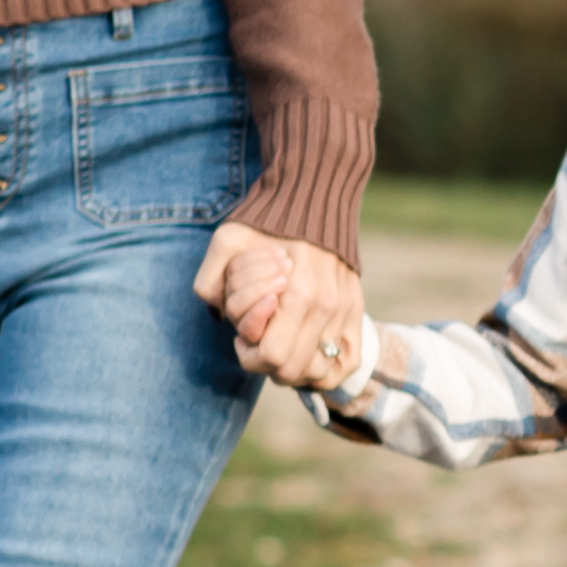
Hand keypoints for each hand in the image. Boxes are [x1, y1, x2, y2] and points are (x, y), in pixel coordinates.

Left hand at [202, 221, 371, 392]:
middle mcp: (326, 306)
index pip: (270, 357)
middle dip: (266, 364)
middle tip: (258, 339)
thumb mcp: (225, 241)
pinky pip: (349, 359)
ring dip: (296, 369)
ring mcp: (345, 309)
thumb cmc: (265, 220)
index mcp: (297, 294)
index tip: (241, 334)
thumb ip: (209, 281)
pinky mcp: (356, 308)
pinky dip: (327, 368)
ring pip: (321, 372)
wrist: (314, 193)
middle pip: (293, 370)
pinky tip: (307, 351)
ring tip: (282, 343)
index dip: (247, 354)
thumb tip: (219, 316)